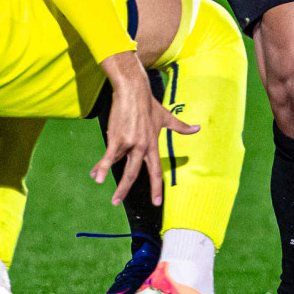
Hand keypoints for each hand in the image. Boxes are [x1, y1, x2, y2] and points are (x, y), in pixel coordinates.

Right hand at [90, 51, 198, 205]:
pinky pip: (108, 156)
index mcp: (153, 145)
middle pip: (134, 173)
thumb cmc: (149, 103)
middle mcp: (142, 147)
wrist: (134, 90)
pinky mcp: (117, 137)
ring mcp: (129, 143)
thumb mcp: (166, 117)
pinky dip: (101, 166)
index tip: (156, 202)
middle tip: (116, 202)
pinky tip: (95, 175)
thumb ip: (181, 127)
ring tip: (98, 182)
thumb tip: (198, 128)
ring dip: (105, 174)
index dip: (156, 187)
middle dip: (124, 189)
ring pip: (117, 165)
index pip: (155, 171)